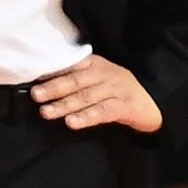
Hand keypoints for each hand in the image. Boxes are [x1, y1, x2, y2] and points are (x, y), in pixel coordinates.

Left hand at [31, 54, 162, 132]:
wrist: (154, 102)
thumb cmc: (119, 91)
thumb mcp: (99, 79)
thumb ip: (77, 80)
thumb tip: (44, 86)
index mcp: (96, 64)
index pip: (71, 66)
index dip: (52, 72)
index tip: (33, 79)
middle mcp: (105, 74)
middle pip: (76, 81)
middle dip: (54, 88)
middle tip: (35, 95)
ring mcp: (116, 89)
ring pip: (86, 97)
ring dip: (65, 105)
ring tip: (46, 112)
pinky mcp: (125, 106)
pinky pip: (102, 112)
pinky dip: (86, 117)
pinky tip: (72, 123)